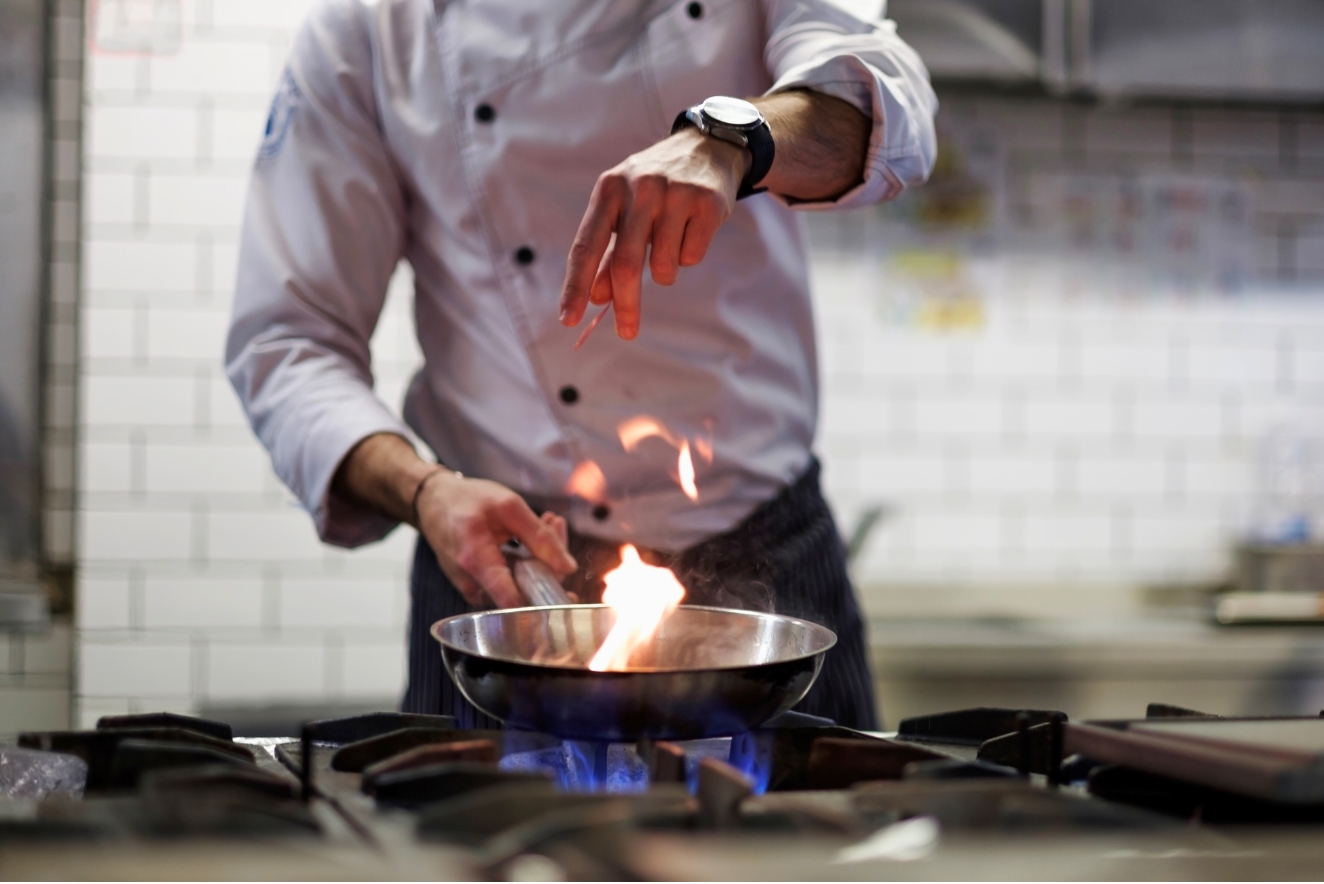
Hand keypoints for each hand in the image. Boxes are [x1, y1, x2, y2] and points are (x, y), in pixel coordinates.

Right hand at [415, 471, 576, 607]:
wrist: (433, 501)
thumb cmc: (467, 499)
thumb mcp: (509, 506)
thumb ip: (540, 537)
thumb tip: (568, 568)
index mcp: (476, 561)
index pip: (514, 601)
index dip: (544, 603)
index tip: (566, 586)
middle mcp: (471, 583)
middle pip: (525, 590)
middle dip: (550, 560)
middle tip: (555, 523)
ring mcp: (473, 588)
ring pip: (520, 585)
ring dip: (541, 556)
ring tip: (547, 520)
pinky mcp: (477, 586)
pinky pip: (510, 580)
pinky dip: (526, 559)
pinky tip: (532, 532)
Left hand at [559, 127, 748, 339]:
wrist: (708, 147)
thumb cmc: (656, 188)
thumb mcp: (624, 210)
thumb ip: (609, 253)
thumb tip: (596, 298)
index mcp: (609, 189)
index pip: (586, 246)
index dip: (575, 286)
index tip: (568, 318)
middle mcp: (639, 188)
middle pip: (627, 265)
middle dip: (626, 305)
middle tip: (627, 332)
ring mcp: (675, 193)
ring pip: (664, 266)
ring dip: (665, 271)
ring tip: (670, 242)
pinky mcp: (707, 203)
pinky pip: (692, 257)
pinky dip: (689, 255)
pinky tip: (691, 229)